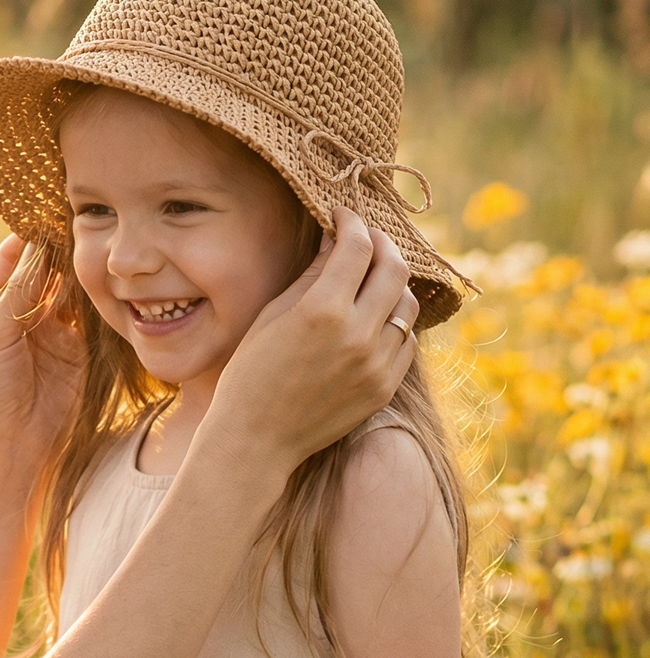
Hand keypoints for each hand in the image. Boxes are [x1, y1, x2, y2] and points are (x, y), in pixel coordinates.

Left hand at [0, 235, 84, 496]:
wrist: (12, 446)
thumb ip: (18, 294)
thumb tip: (37, 247)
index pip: (13, 258)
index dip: (30, 235)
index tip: (51, 209)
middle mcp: (22, 314)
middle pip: (47, 270)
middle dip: (63, 249)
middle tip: (88, 222)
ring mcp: (53, 331)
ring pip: (72, 290)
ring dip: (84, 272)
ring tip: (103, 245)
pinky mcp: (78, 351)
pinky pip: (92, 317)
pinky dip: (100, 300)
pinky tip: (112, 279)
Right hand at [206, 209, 416, 477]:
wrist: (256, 439)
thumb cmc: (250, 374)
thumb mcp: (271, 317)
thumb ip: (310, 277)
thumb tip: (335, 239)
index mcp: (321, 311)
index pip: (357, 246)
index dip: (352, 223)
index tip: (342, 217)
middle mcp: (357, 335)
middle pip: (393, 267)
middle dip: (380, 244)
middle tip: (365, 239)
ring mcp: (376, 363)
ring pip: (407, 303)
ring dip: (392, 283)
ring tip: (372, 279)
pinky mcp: (384, 387)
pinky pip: (406, 340)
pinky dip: (394, 321)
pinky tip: (374, 319)